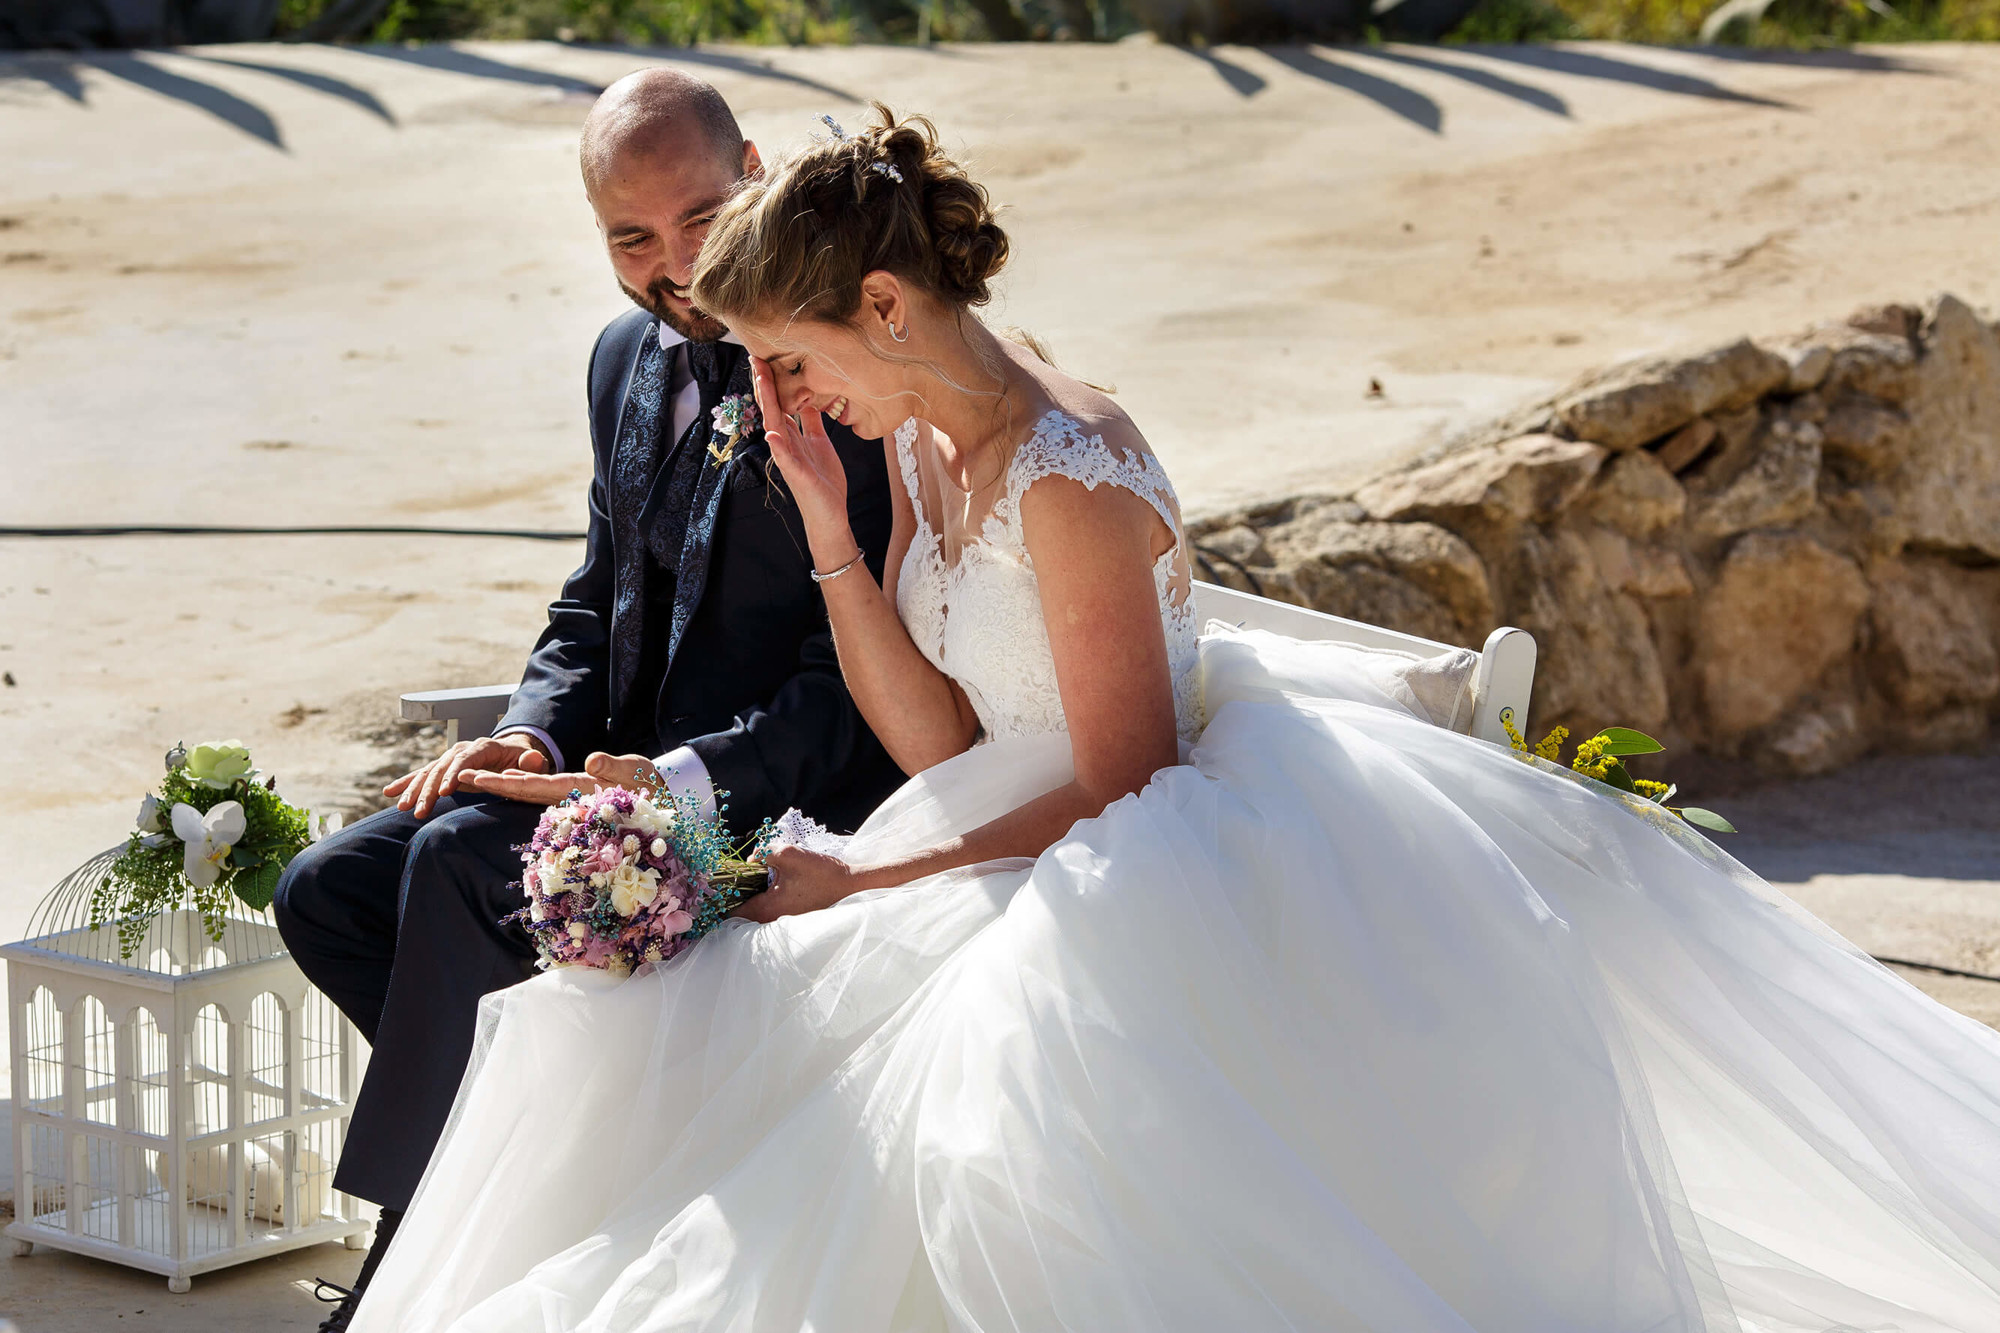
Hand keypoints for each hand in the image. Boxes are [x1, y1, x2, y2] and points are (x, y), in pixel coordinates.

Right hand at [384, 734, 548, 819]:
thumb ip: (532, 762)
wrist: (513, 753)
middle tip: (420, 810)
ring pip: (428, 773)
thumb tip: (532, 759)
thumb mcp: (532, 761)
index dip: (454, 774)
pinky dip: (406, 784)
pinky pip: (421, 775)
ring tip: (403, 808)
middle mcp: (462, 750)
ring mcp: (449, 759)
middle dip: (429, 789)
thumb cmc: (524, 761)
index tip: (444, 792)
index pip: (465, 759)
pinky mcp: (442, 769)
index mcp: (483, 747)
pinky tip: (388, 793)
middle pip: (442, 768)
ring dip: (414, 790)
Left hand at [458, 751, 659, 807]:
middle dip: (491, 784)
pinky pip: (543, 790)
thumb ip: (612, 766)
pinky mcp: (577, 792)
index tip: (479, 778)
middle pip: (523, 791)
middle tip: (458, 777)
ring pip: (530, 791)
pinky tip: (507, 779)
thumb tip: (589, 760)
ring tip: (473, 777)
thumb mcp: (635, 771)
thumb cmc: (652, 785)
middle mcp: (569, 795)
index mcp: (579, 789)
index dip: (506, 782)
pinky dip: (522, 783)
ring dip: (501, 785)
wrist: (666, 797)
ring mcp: (572, 796)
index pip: (535, 787)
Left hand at [732, 844, 865, 922]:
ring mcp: (781, 919)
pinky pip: (768, 905)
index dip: (721, 895)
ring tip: (750, 872)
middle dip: (734, 891)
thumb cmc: (822, 874)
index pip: (731, 910)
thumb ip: (764, 853)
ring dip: (750, 891)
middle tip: (731, 873)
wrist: (851, 886)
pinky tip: (768, 878)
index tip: (715, 881)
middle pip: (741, 909)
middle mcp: (771, 920)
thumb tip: (752, 859)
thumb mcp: (790, 855)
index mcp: (766, 909)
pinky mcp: (790, 914)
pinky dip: (763, 894)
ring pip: (755, 906)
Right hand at [750, 356, 852, 556]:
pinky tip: (772, 433)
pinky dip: (778, 446)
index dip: (771, 382)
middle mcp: (786, 444)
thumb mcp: (820, 443)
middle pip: (772, 408)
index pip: (779, 403)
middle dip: (763, 384)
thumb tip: (808, 400)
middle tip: (755, 357)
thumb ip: (811, 423)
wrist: (829, 513)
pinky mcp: (797, 475)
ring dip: (767, 404)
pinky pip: (785, 459)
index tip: (764, 357)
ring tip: (760, 380)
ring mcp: (789, 459)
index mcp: (792, 436)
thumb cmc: (823, 480)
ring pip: (774, 426)